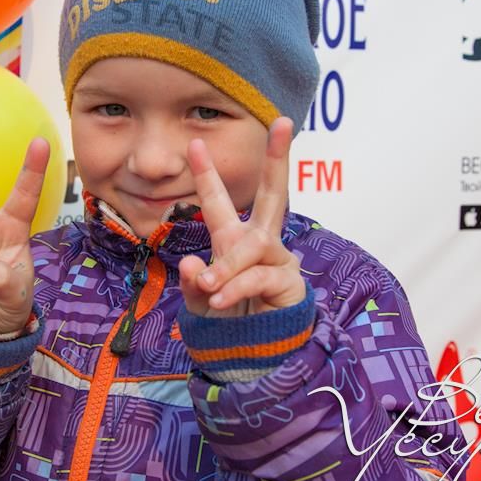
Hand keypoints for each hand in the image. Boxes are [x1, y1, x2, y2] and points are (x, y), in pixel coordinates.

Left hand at [178, 117, 305, 317]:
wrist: (250, 357)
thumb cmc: (228, 321)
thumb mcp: (201, 302)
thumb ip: (194, 284)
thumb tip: (192, 264)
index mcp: (233, 239)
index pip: (219, 201)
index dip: (206, 173)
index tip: (194, 143)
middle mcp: (259, 242)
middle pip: (275, 193)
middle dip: (278, 158)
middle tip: (286, 123)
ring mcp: (277, 260)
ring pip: (253, 247)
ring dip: (229, 267)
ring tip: (211, 290)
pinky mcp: (289, 282)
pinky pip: (257, 277)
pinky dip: (237, 288)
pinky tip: (221, 299)